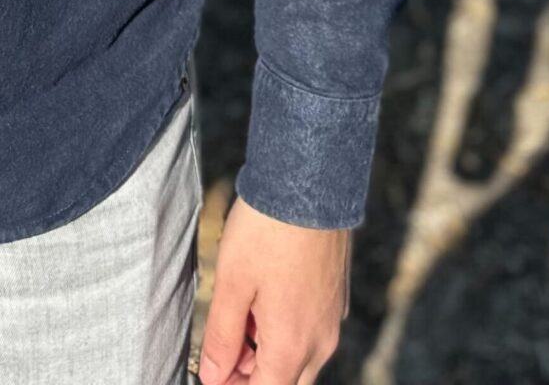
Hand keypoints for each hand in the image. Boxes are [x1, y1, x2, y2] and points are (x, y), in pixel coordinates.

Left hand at [194, 194, 350, 384]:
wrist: (311, 183)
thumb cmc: (268, 230)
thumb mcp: (231, 282)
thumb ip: (221, 336)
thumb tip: (212, 375)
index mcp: (293, 345)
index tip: (213, 371)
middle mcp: (320, 341)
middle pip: (285, 381)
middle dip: (251, 374)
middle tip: (222, 346)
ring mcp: (332, 319)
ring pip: (299, 358)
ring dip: (267, 351)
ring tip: (238, 312)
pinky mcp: (335, 297)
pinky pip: (311, 332)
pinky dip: (285, 329)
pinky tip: (262, 296)